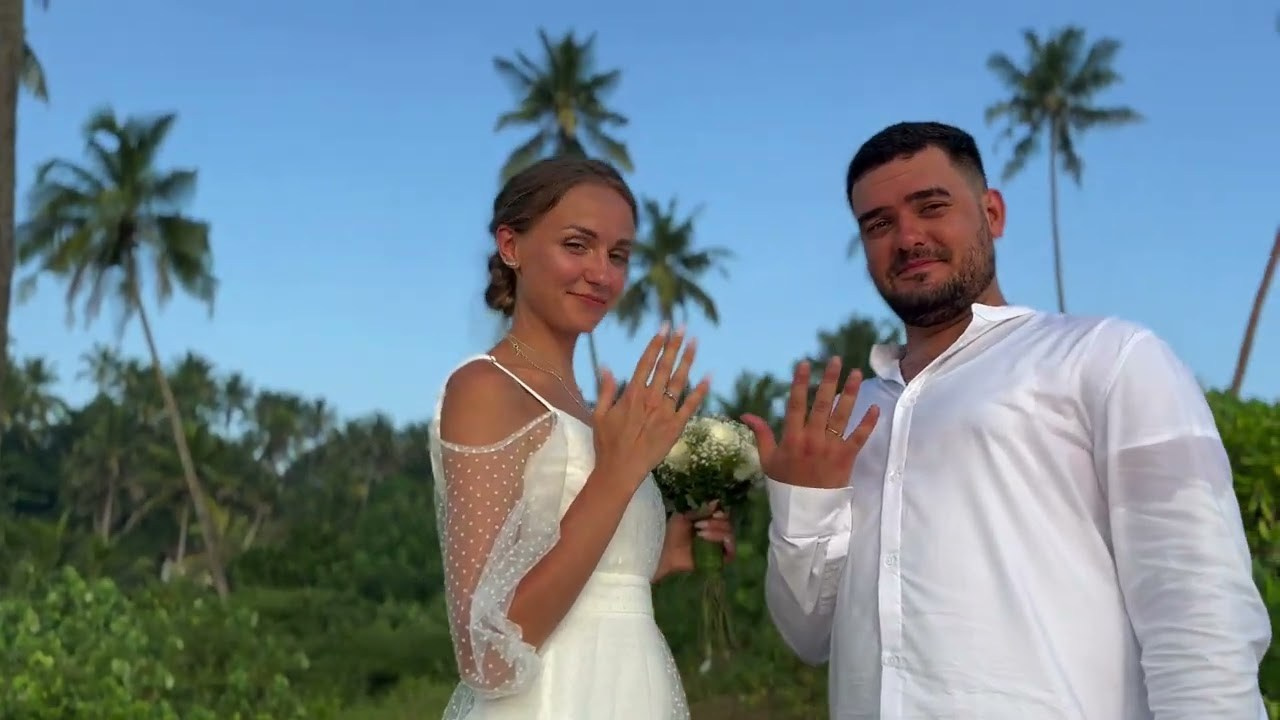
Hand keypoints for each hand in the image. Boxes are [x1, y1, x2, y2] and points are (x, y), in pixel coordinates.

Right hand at [593, 326, 710, 485]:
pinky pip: (691, 405)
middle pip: (665, 366)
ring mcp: (665, 412)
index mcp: (632, 393)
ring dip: (688, 360)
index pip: (646, 361)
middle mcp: (651, 398)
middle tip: (683, 327)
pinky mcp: (676, 427)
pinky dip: (701, 391)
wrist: (620, 470)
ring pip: (679, 381)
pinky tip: (709, 377)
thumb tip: (606, 366)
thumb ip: (606, 389)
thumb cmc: (607, 444)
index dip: (656, 343)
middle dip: (674, 345)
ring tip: (695, 343)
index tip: (664, 327)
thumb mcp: (600, 414)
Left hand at [658, 505, 734, 577]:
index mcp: (709, 524)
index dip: (721, 512)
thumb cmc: (671, 533)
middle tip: (698, 524)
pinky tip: (705, 537)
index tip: (713, 512)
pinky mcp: (720, 560)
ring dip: (716, 530)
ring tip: (699, 532)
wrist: (664, 551)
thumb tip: (717, 502)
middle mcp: (717, 535)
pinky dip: (721, 540)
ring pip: (730, 534)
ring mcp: (719, 548)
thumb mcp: (685, 517)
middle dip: (715, 522)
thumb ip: (702, 511)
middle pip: (729, 523)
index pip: (725, 516)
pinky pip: (731, 551)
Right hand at [741, 357, 878, 488]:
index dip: (800, 383)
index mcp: (791, 438)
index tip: (805, 364)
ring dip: (850, 393)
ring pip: (841, 416)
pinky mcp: (846, 457)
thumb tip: (745, 414)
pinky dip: (867, 423)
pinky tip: (874, 407)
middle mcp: (812, 439)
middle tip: (835, 360)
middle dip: (828, 380)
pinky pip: (859, 437)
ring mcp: (830, 448)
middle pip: (821, 405)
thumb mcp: (767, 459)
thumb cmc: (784, 484)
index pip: (795, 405)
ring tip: (856, 374)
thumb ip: (760, 434)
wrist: (805, 512)